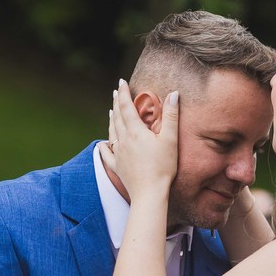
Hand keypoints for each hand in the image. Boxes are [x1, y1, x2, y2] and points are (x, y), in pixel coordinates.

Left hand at [98, 79, 178, 199]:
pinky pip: (107, 154)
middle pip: (117, 117)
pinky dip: (103, 147)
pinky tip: (101, 144)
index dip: (124, 93)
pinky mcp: (118, 167)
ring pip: (112, 132)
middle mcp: (124, 140)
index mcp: (136, 132)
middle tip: (115, 92)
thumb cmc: (163, 167)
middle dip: (117, 102)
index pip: (127, 107)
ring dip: (111, 120)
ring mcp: (119, 154)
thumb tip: (174, 93)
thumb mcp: (170, 140)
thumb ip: (171, 116)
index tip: (121, 82)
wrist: (149, 193)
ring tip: (111, 111)